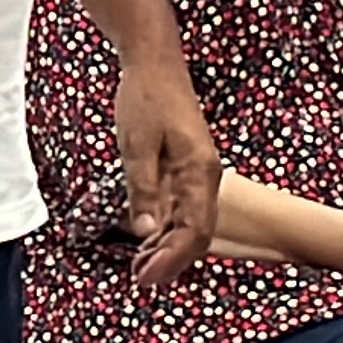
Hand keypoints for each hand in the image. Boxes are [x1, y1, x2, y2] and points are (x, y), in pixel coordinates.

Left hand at [113, 60, 221, 284]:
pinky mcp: (187, 168)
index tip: (146, 277)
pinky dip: (166, 229)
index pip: (195, 230)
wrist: (155, 63)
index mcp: (199, 171)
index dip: (172, 259)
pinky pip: (183, 208)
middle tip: (140, 279)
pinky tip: (147, 240)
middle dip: (171, 260)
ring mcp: (198, 173)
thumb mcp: (136, 145)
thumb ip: (142, 189)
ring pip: (191, 223)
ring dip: (168, 248)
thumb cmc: (146, 98)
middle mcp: (205, 176)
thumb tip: (144, 231)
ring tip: (140, 268)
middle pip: (197, 233)